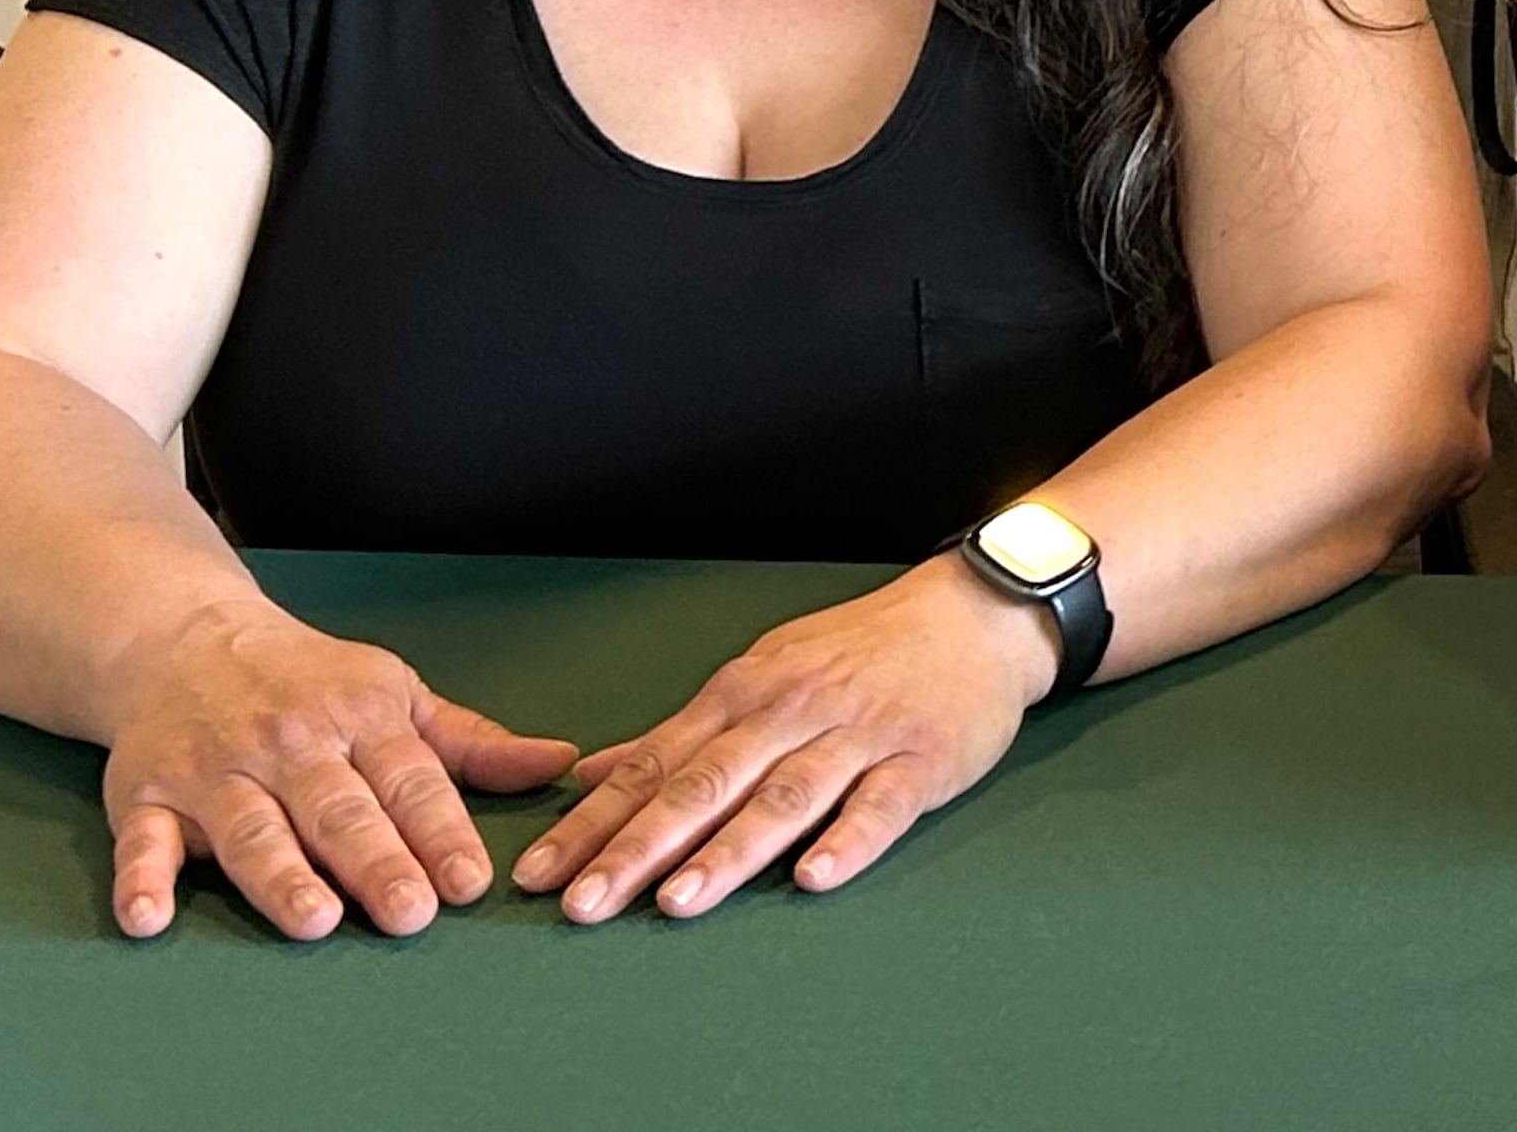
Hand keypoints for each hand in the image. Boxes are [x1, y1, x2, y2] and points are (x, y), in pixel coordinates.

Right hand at [97, 605, 575, 940]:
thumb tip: (558, 764)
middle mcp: (290, 745)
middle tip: (411, 913)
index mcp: (360, 718)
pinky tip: (149, 918)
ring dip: (282, 876)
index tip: (471, 882)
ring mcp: (215, 772)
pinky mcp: (145, 796)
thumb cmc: (308, 681)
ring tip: (316, 920)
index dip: (442, 832)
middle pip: (340, 810)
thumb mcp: (396, 695)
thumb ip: (470, 743)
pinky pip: (142, 841)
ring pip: (253, 829)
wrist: (182, 640)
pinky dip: (142, 880)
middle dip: (378, 861)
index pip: (410, 781)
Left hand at [511, 559, 1050, 920]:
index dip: (594, 823)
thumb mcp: (765, 674)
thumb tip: (591, 774)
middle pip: (707, 784)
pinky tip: (815, 878)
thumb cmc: (861, 652)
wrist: (977, 613)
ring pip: (785, 796)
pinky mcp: (921, 760)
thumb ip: (682, 734)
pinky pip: (881, 804)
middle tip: (585, 903)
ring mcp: (859, 734)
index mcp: (745, 694)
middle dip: (640, 847)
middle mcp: (792, 711)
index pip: (655, 766)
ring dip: (730, 850)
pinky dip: (848, 841)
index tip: (539, 874)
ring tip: (679, 900)